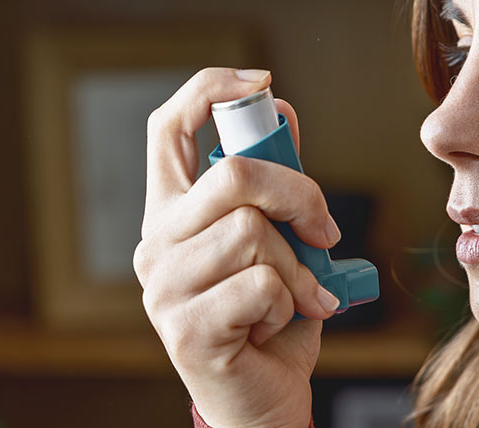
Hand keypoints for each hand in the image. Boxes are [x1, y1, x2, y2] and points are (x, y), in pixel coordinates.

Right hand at [135, 68, 340, 427]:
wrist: (263, 405)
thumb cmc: (270, 320)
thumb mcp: (276, 241)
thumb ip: (272, 184)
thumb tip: (281, 111)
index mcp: (169, 212)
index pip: (166, 127)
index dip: (209, 90)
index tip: (261, 84)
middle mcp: (153, 244)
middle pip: (232, 175)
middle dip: (300, 193)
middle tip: (325, 230)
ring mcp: (162, 287)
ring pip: (253, 232)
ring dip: (297, 267)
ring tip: (299, 298)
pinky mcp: (185, 329)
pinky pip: (262, 285)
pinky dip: (291, 305)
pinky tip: (277, 327)